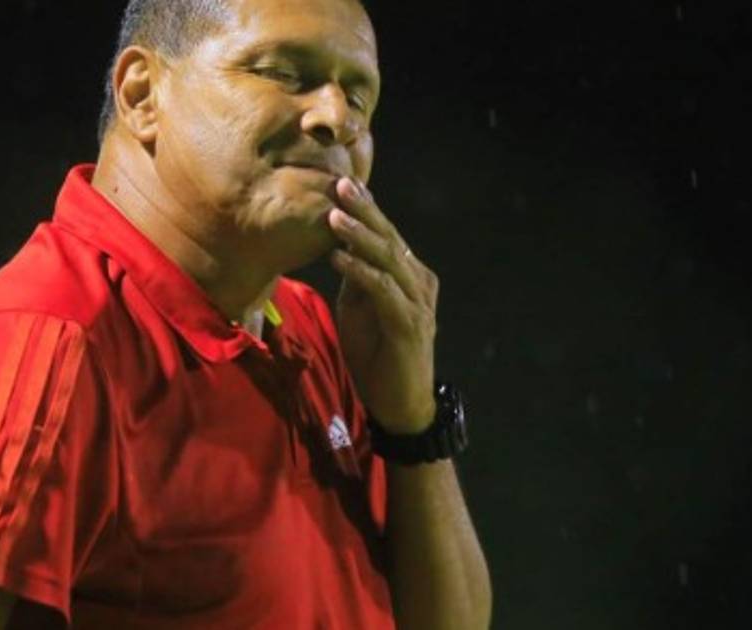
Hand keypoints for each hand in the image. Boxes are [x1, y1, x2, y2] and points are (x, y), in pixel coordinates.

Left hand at [327, 177, 438, 434]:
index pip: (386, 235)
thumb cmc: (376, 355)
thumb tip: (337, 244)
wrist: (399, 402)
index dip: (365, 209)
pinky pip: (382, 291)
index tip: (339, 182)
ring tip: (333, 214)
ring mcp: (417, 303)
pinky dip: (360, 271)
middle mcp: (418, 282)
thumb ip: (356, 277)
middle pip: (389, 239)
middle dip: (363, 210)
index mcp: (409, 275)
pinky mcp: (409, 324)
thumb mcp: (359, 308)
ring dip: (358, 236)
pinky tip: (337, 257)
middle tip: (339, 183)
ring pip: (388, 260)